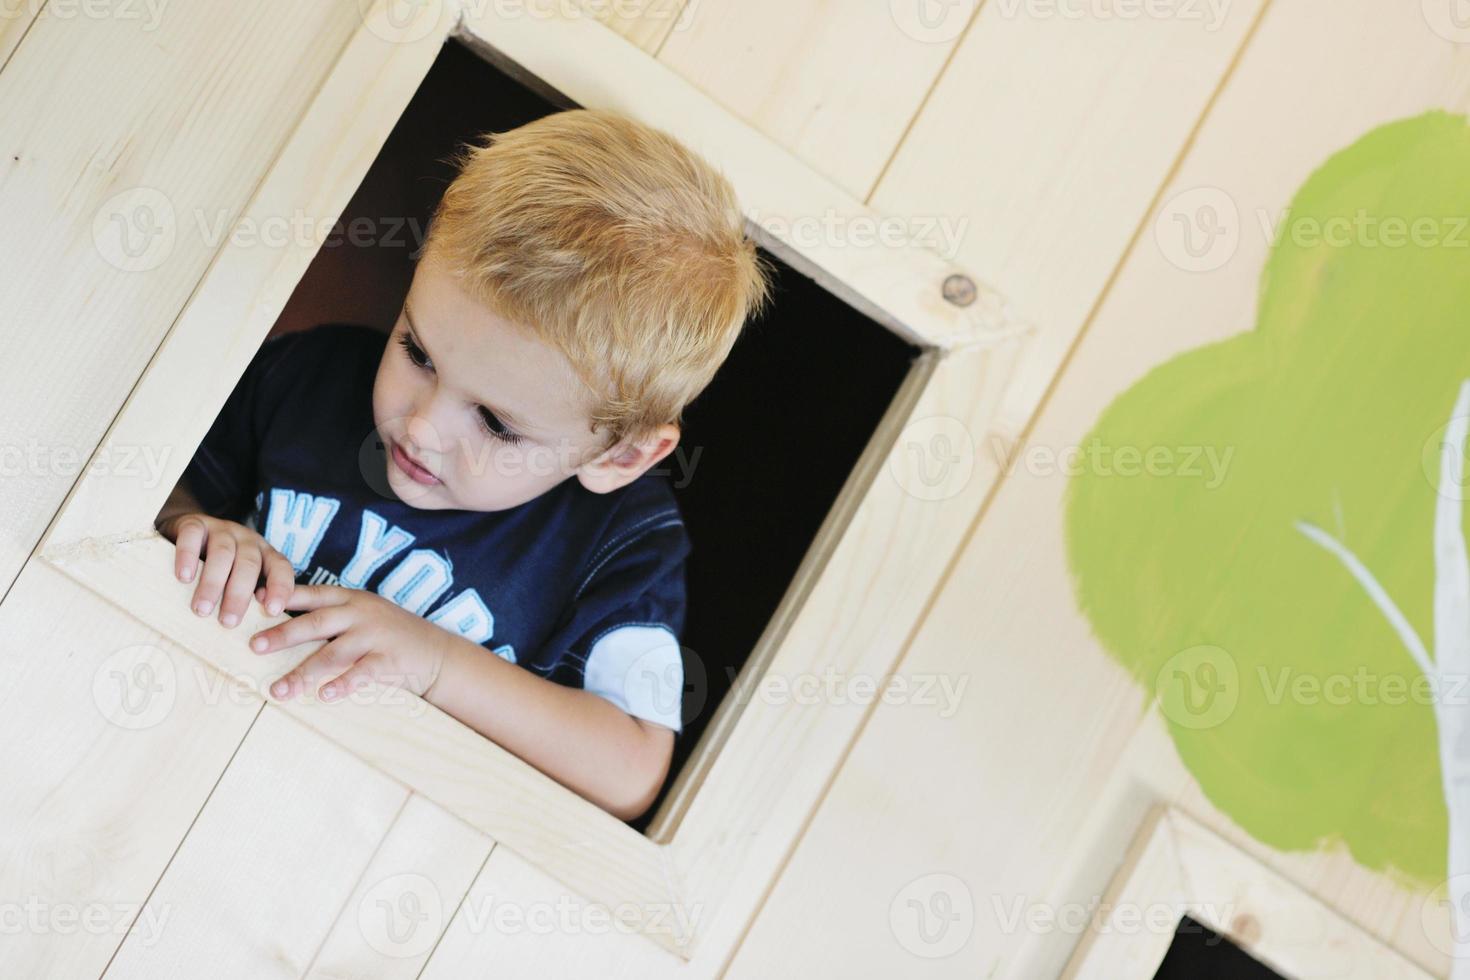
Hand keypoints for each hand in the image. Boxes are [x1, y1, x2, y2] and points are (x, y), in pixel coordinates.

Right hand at [159, 511, 294, 627]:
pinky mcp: (195, 523)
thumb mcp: (238, 580)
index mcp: (265, 554)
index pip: (281, 568)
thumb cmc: (218, 568)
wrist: (185, 531)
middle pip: (249, 564)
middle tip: (228, 622)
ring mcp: (222, 529)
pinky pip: (193, 536)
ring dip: (213, 583)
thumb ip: (248, 599)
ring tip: (202, 609)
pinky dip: (188, 556)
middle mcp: (247, 540)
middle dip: (239, 595)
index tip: (272, 611)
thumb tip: (256, 637)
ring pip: (223, 553)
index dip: (280, 588)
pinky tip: (184, 578)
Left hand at [247, 584, 449, 702]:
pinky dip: (342, 685)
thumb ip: (330, 616)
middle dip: (283, 635)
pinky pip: (361, 674)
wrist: (436, 653)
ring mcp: (376, 636)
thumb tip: (278, 622)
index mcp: (351, 599)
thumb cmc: (391, 635)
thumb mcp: (363, 615)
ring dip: (303, 672)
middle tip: (255, 646)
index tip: (254, 602)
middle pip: (316, 623)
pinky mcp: (388, 660)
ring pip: (333, 653)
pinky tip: (325, 695)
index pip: (312, 594)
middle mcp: (361, 614)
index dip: (283, 598)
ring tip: (279, 690)